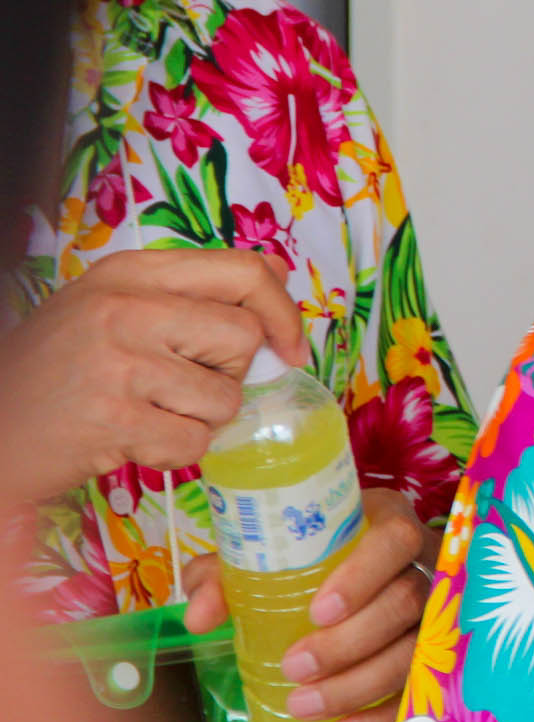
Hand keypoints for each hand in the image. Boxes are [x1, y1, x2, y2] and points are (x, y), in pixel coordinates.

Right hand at [0, 248, 306, 501]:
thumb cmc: (56, 371)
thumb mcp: (112, 307)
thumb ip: (189, 292)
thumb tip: (277, 273)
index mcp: (130, 272)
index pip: (244, 269)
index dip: (282, 311)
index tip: (290, 348)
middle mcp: (125, 307)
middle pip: (244, 337)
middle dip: (227, 374)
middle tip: (178, 387)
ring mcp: (120, 362)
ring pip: (226, 396)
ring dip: (199, 419)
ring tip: (147, 413)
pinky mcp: (115, 419)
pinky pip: (194, 441)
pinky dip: (173, 452)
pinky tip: (132, 441)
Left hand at [183, 486, 430, 721]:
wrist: (340, 576)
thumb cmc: (302, 559)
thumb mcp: (264, 555)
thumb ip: (225, 576)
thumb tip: (200, 619)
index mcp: (385, 523)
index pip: (396, 540)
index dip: (364, 576)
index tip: (317, 612)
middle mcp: (422, 564)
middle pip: (406, 602)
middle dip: (350, 643)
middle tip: (294, 668)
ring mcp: (437, 612)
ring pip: (417, 649)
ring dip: (361, 685)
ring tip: (303, 706)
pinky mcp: (436, 656)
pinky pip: (421, 690)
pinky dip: (382, 718)